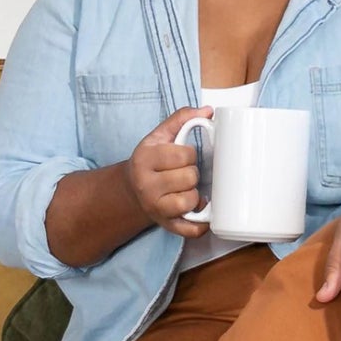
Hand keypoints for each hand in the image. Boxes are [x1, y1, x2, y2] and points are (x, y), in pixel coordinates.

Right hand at [125, 107, 211, 237]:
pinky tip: (200, 211)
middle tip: (184, 172)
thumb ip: (181, 119)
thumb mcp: (159, 136)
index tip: (184, 156)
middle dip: (192, 173)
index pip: (183, 155)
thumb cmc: (151, 161)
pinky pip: (191, 229)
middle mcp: (146, 185)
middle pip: (189, 177)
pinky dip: (200, 223)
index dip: (190, 154)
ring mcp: (155, 208)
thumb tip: (208, 111)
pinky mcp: (166, 226)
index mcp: (144, 159)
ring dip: (195, 194)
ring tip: (187, 188)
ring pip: (190, 200)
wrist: (132, 190)